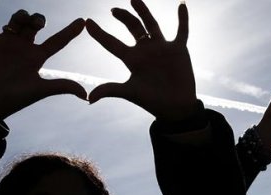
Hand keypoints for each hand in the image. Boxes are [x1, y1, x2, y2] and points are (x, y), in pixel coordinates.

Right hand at [0, 0, 86, 120]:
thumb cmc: (15, 98)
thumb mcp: (41, 89)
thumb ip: (63, 86)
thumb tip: (87, 96)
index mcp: (37, 57)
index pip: (58, 41)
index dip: (70, 31)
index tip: (82, 21)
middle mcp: (23, 47)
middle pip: (35, 25)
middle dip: (38, 19)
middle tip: (38, 24)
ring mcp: (6, 43)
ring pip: (16, 20)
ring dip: (21, 15)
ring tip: (21, 21)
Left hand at [86, 0, 196, 121]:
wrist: (176, 108)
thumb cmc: (152, 101)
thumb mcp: (130, 92)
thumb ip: (110, 90)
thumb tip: (89, 98)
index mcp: (132, 59)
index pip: (111, 43)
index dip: (99, 33)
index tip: (88, 22)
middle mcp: (145, 50)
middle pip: (132, 28)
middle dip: (123, 17)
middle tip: (112, 10)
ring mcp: (161, 48)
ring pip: (151, 24)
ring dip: (143, 11)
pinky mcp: (178, 49)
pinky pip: (181, 31)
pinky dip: (183, 19)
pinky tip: (182, 4)